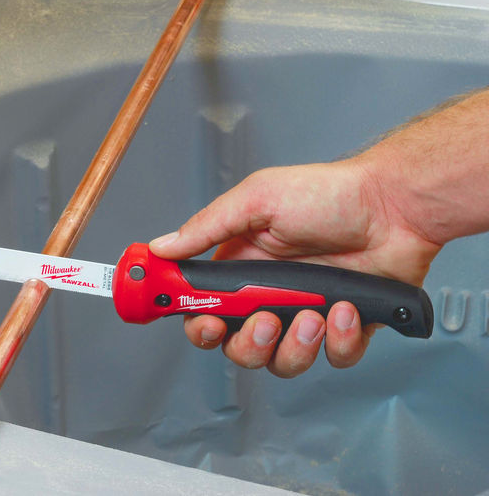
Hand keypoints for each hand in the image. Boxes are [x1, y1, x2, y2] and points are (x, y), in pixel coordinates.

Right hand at [149, 160, 440, 377]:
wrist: (394, 206)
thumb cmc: (328, 194)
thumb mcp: (256, 200)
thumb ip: (207, 227)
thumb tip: (162, 247)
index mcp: (239, 266)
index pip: (201, 307)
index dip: (195, 321)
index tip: (203, 320)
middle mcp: (268, 295)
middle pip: (237, 345)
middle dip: (248, 343)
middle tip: (264, 320)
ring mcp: (306, 315)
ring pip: (282, 361)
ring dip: (295, 346)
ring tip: (314, 314)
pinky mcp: (345, 329)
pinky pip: (332, 359)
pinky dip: (340, 340)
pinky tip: (347, 309)